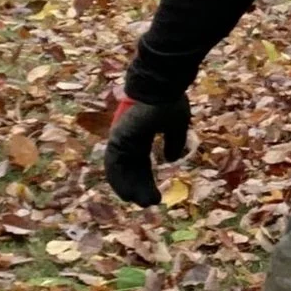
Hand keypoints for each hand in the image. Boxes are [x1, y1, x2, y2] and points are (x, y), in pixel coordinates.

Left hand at [104, 87, 189, 205]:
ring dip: (128, 187)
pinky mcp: (117, 138)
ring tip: (139, 202)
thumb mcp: (177, 126)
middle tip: (149, 203)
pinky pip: (113, 164)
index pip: (140, 162)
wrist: (161, 87)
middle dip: (139, 186)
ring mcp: (121, 138)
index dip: (146, 179)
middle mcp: (128, 138)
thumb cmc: (170, 102)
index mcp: (142, 134)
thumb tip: (171, 160)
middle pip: (132, 168)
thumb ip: (173, 143)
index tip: (154, 195)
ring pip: (121, 169)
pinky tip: (126, 193)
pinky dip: (118, 179)